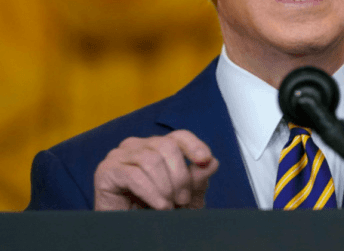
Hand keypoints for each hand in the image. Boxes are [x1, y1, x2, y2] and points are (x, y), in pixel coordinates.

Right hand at [94, 130, 218, 209]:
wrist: (130, 232)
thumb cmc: (157, 211)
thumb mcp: (185, 196)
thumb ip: (197, 179)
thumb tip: (212, 162)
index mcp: (157, 146)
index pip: (179, 136)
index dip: (194, 146)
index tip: (205, 160)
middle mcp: (137, 145)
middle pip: (166, 145)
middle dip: (180, 175)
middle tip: (183, 199)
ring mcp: (119, 155)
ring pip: (151, 160)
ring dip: (165, 186)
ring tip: (169, 206)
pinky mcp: (106, 171)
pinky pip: (134, 175)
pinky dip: (151, 192)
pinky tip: (160, 206)